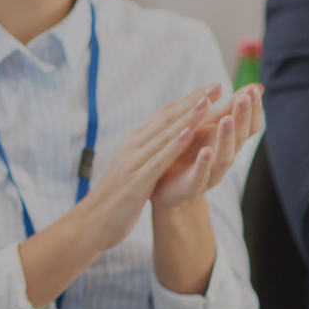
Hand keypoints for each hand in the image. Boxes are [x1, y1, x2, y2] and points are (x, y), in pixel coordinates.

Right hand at [67, 84, 225, 253]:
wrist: (92, 221)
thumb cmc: (116, 196)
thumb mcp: (133, 166)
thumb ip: (147, 150)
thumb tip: (167, 136)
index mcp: (133, 141)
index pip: (164, 114)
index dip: (189, 99)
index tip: (211, 88)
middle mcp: (133, 145)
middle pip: (166, 118)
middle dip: (193, 101)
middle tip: (217, 86)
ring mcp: (133, 162)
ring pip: (164, 135)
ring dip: (187, 118)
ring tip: (207, 103)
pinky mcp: (135, 181)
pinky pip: (157, 160)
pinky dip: (173, 146)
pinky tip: (189, 135)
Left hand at [150, 84, 262, 208]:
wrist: (165, 185)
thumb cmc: (189, 150)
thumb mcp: (207, 125)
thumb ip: (227, 108)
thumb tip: (255, 87)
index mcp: (227, 141)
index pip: (248, 125)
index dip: (253, 109)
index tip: (253, 90)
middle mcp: (224, 157)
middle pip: (239, 138)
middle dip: (242, 118)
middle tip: (243, 99)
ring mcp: (211, 173)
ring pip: (224, 157)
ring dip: (226, 139)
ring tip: (226, 121)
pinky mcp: (193, 185)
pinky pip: (201, 175)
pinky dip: (204, 164)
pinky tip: (206, 152)